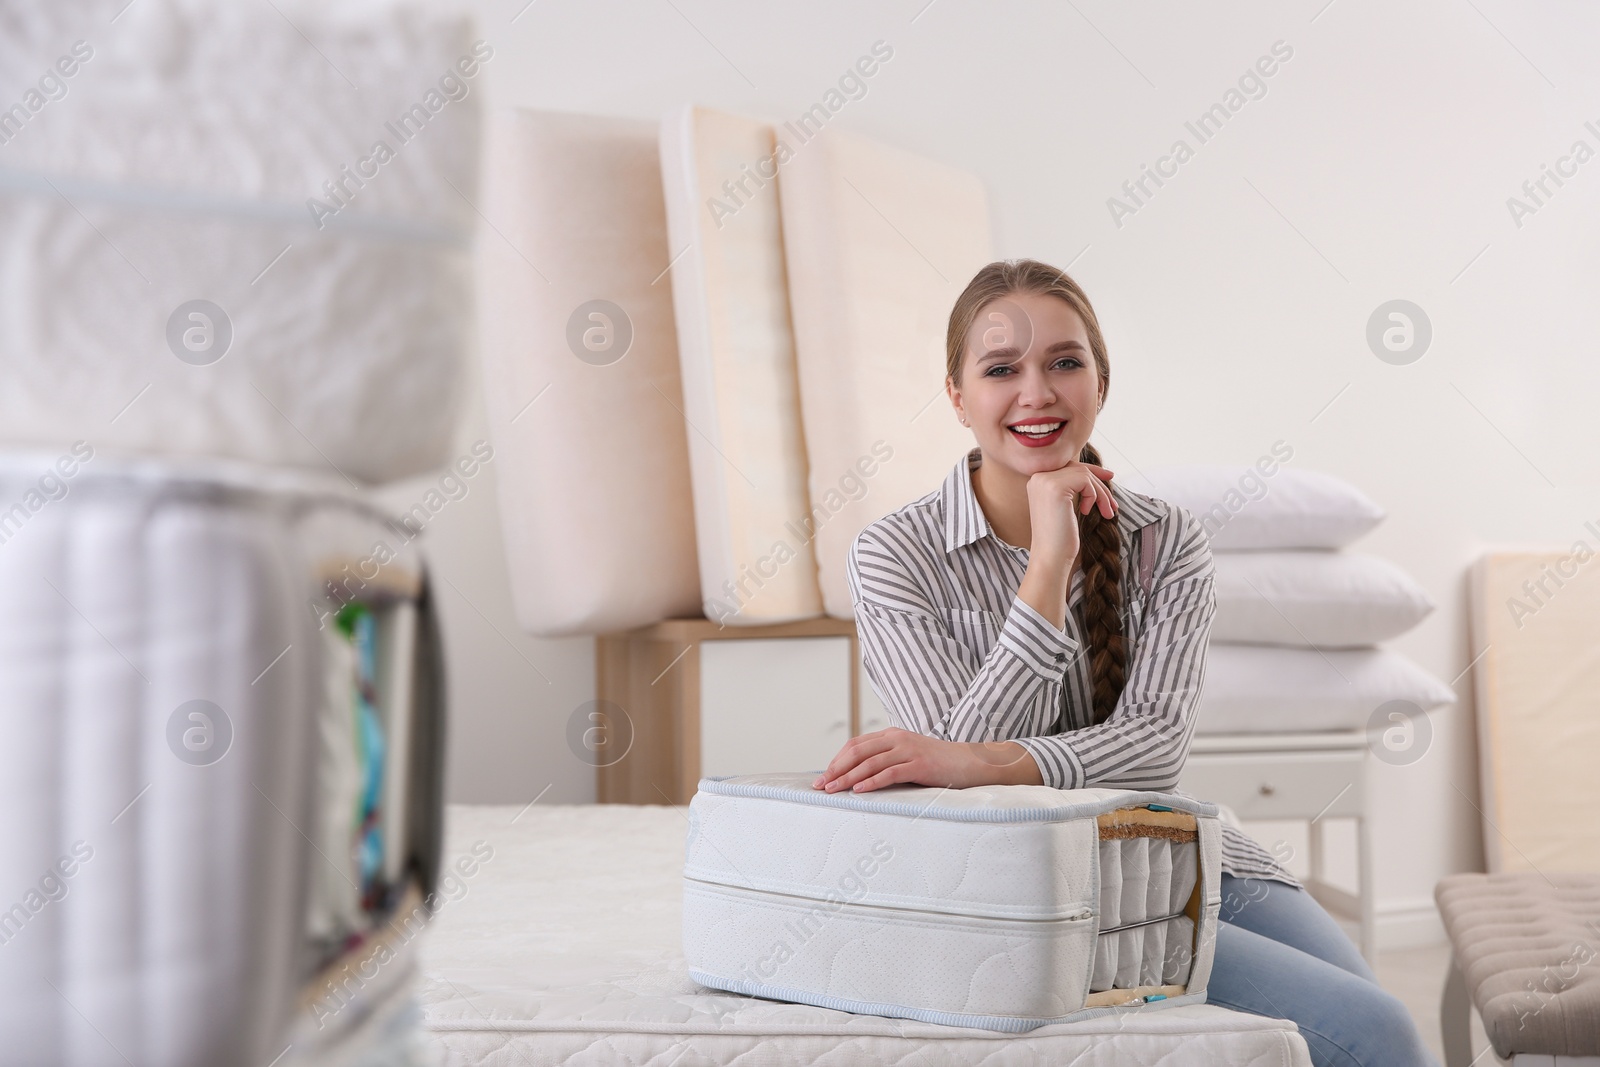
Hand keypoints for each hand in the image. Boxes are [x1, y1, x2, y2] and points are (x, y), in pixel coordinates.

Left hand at [811, 728, 1042, 792]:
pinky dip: (871, 781)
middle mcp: (897, 738)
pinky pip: (890, 772)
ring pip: (870, 762)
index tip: (823, 777)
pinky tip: (859, 791)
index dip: (837, 760)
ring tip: (833, 789)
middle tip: (820, 785)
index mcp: (892, 735)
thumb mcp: (909, 758)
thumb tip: (859, 779)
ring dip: (848, 777)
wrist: (974, 763)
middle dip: (836, 768)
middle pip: (857, 751)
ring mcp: (909, 750)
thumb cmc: (940, 765)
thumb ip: (888, 763)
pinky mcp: (920, 765)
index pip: (856, 744)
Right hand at [1025, 460, 1115, 564]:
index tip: (1110, 476)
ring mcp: (1045, 481)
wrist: (1050, 557)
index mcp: (1037, 481)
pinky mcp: (1056, 487)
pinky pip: (1085, 481)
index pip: (1069, 466)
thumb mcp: (1066, 506)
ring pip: (1084, 474)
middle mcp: (1038, 477)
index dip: (1091, 470)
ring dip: (1101, 493)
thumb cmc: (1060, 537)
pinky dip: (1094, 496)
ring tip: (1106, 512)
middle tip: (1113, 505)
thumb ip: (1073, 487)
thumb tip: (1100, 471)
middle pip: (1078, 469)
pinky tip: (1086, 512)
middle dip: (1100, 484)